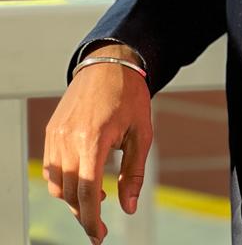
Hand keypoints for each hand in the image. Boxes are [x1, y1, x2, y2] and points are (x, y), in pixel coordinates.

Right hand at [43, 45, 152, 243]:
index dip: (91, 219)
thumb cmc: (130, 96)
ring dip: (73, 198)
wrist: (110, 63)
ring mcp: (57, 134)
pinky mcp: (51, 130)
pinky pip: (51, 168)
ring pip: (57, 184)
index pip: (87, 191)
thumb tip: (129, 208)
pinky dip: (64, 181)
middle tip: (99, 224)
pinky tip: (83, 178)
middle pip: (70, 192)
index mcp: (94, 138)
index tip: (99, 237)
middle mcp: (69, 138)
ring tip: (97, 196)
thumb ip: (134, 173)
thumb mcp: (142, 133)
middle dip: (83, 213)